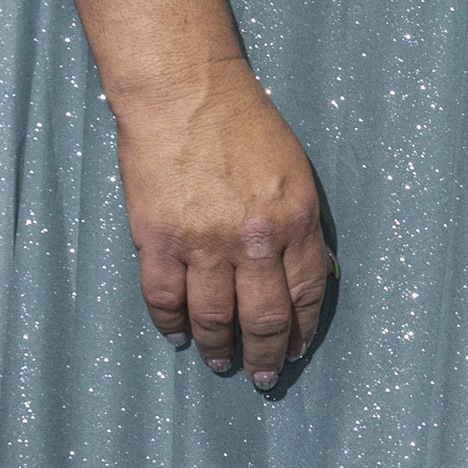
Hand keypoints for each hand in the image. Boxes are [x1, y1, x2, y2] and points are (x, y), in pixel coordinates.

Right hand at [111, 65, 332, 380]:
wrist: (184, 91)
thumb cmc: (243, 122)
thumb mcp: (294, 171)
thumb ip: (299, 224)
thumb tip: (307, 274)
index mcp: (296, 219)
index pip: (305, 293)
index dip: (301, 329)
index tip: (298, 349)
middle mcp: (255, 238)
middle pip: (264, 317)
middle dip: (266, 355)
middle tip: (264, 376)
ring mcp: (204, 242)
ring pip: (214, 317)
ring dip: (219, 348)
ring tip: (221, 362)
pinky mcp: (159, 240)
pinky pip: (165, 299)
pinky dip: (171, 324)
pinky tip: (178, 336)